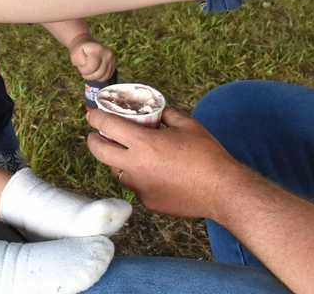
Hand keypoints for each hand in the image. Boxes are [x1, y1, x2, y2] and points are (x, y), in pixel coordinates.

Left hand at [71, 39, 115, 81]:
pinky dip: (99, 77)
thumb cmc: (79, 50)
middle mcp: (108, 54)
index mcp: (98, 49)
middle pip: (99, 74)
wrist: (86, 43)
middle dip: (88, 75)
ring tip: (89, 70)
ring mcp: (112, 59)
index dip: (84, 70)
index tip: (80, 66)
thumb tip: (86, 64)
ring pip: (103, 77)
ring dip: (94, 77)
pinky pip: (107, 77)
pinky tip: (94, 71)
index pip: (92, 67)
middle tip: (83, 69)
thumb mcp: (75, 53)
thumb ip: (79, 60)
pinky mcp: (114, 64)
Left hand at [85, 107, 240, 220]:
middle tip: (96, 135)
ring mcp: (139, 187)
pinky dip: (139, 177)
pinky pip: (135, 186)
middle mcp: (135, 166)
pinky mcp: (148, 201)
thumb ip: (167, 114)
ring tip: (129, 154)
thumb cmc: (207, 155)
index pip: (107, 126)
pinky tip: (154, 173)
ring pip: (117, 171)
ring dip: (117, 161)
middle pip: (99, 152)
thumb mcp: (187, 125)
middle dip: (93, 141)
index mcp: (143, 143)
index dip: (95, 118)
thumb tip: (157, 110)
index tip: (92, 115)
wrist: (222, 190)